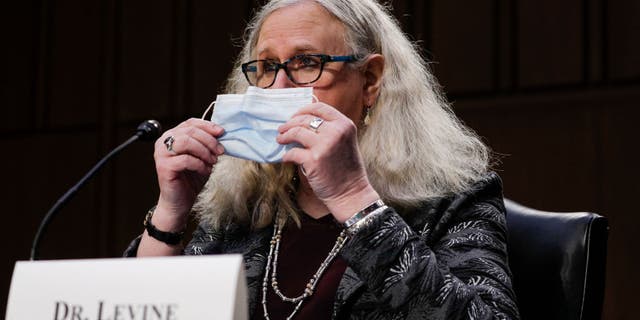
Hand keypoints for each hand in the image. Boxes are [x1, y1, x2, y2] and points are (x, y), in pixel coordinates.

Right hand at [153, 118, 224, 228]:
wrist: (180, 201)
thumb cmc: (191, 179)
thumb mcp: (203, 157)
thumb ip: (207, 144)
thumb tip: (221, 133)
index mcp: (172, 136)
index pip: (190, 123)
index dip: (207, 126)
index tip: (222, 132)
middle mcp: (163, 142)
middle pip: (190, 131)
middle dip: (209, 140)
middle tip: (220, 151)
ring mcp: (161, 154)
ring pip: (186, 142)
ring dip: (204, 151)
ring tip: (212, 161)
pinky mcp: (164, 167)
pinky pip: (186, 159)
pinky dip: (199, 164)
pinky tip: (204, 170)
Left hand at [276, 103, 378, 221]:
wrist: (351, 193)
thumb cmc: (347, 169)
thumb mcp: (345, 141)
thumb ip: (331, 129)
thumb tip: (305, 121)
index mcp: (344, 124)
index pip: (319, 108)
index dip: (303, 110)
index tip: (294, 116)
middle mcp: (336, 131)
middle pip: (304, 119)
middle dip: (290, 123)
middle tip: (282, 128)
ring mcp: (324, 145)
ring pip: (296, 132)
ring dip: (285, 135)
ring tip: (280, 139)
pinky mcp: (314, 160)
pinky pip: (292, 152)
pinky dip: (287, 155)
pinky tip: (286, 158)